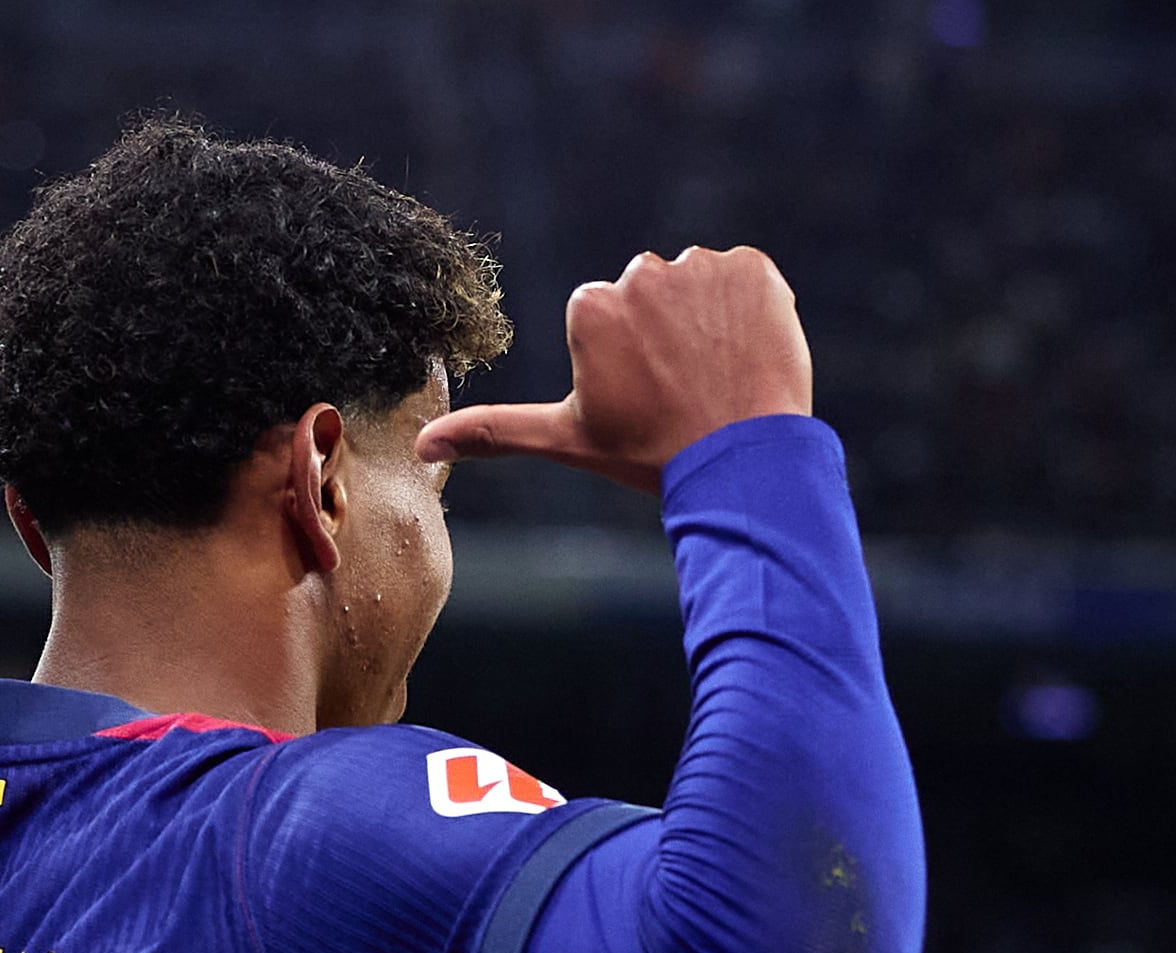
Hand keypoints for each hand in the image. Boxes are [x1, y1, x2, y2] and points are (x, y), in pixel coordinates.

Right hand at [417, 248, 815, 491]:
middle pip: (655, 297)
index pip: (611, 320)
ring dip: (712, 324)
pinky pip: (750, 281)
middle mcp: (641, 272)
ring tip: (720, 378)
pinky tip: (750, 357)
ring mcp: (701, 267)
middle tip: (686, 389)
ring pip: (702, 289)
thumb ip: (494, 430)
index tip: (647, 396)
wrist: (742, 463)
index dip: (631, 362)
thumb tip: (421, 446)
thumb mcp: (568, 440)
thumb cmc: (650, 454)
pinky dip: (754, 313)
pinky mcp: (754, 268)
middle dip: (670, 335)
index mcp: (591, 306)